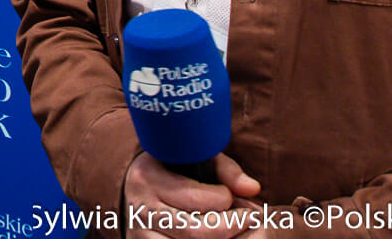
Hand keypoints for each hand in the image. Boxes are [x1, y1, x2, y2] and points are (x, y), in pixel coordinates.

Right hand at [124, 152, 261, 238]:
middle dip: (231, 227)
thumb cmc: (176, 171)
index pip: (197, 197)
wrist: (138, 189)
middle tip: (247, 219)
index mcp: (148, 177)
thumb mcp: (196, 160)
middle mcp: (139, 208)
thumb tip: (253, 188)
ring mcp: (140, 234)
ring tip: (234, 230)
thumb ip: (226, 171)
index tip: (229, 194)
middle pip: (197, 232)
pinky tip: (217, 238)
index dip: (224, 197)